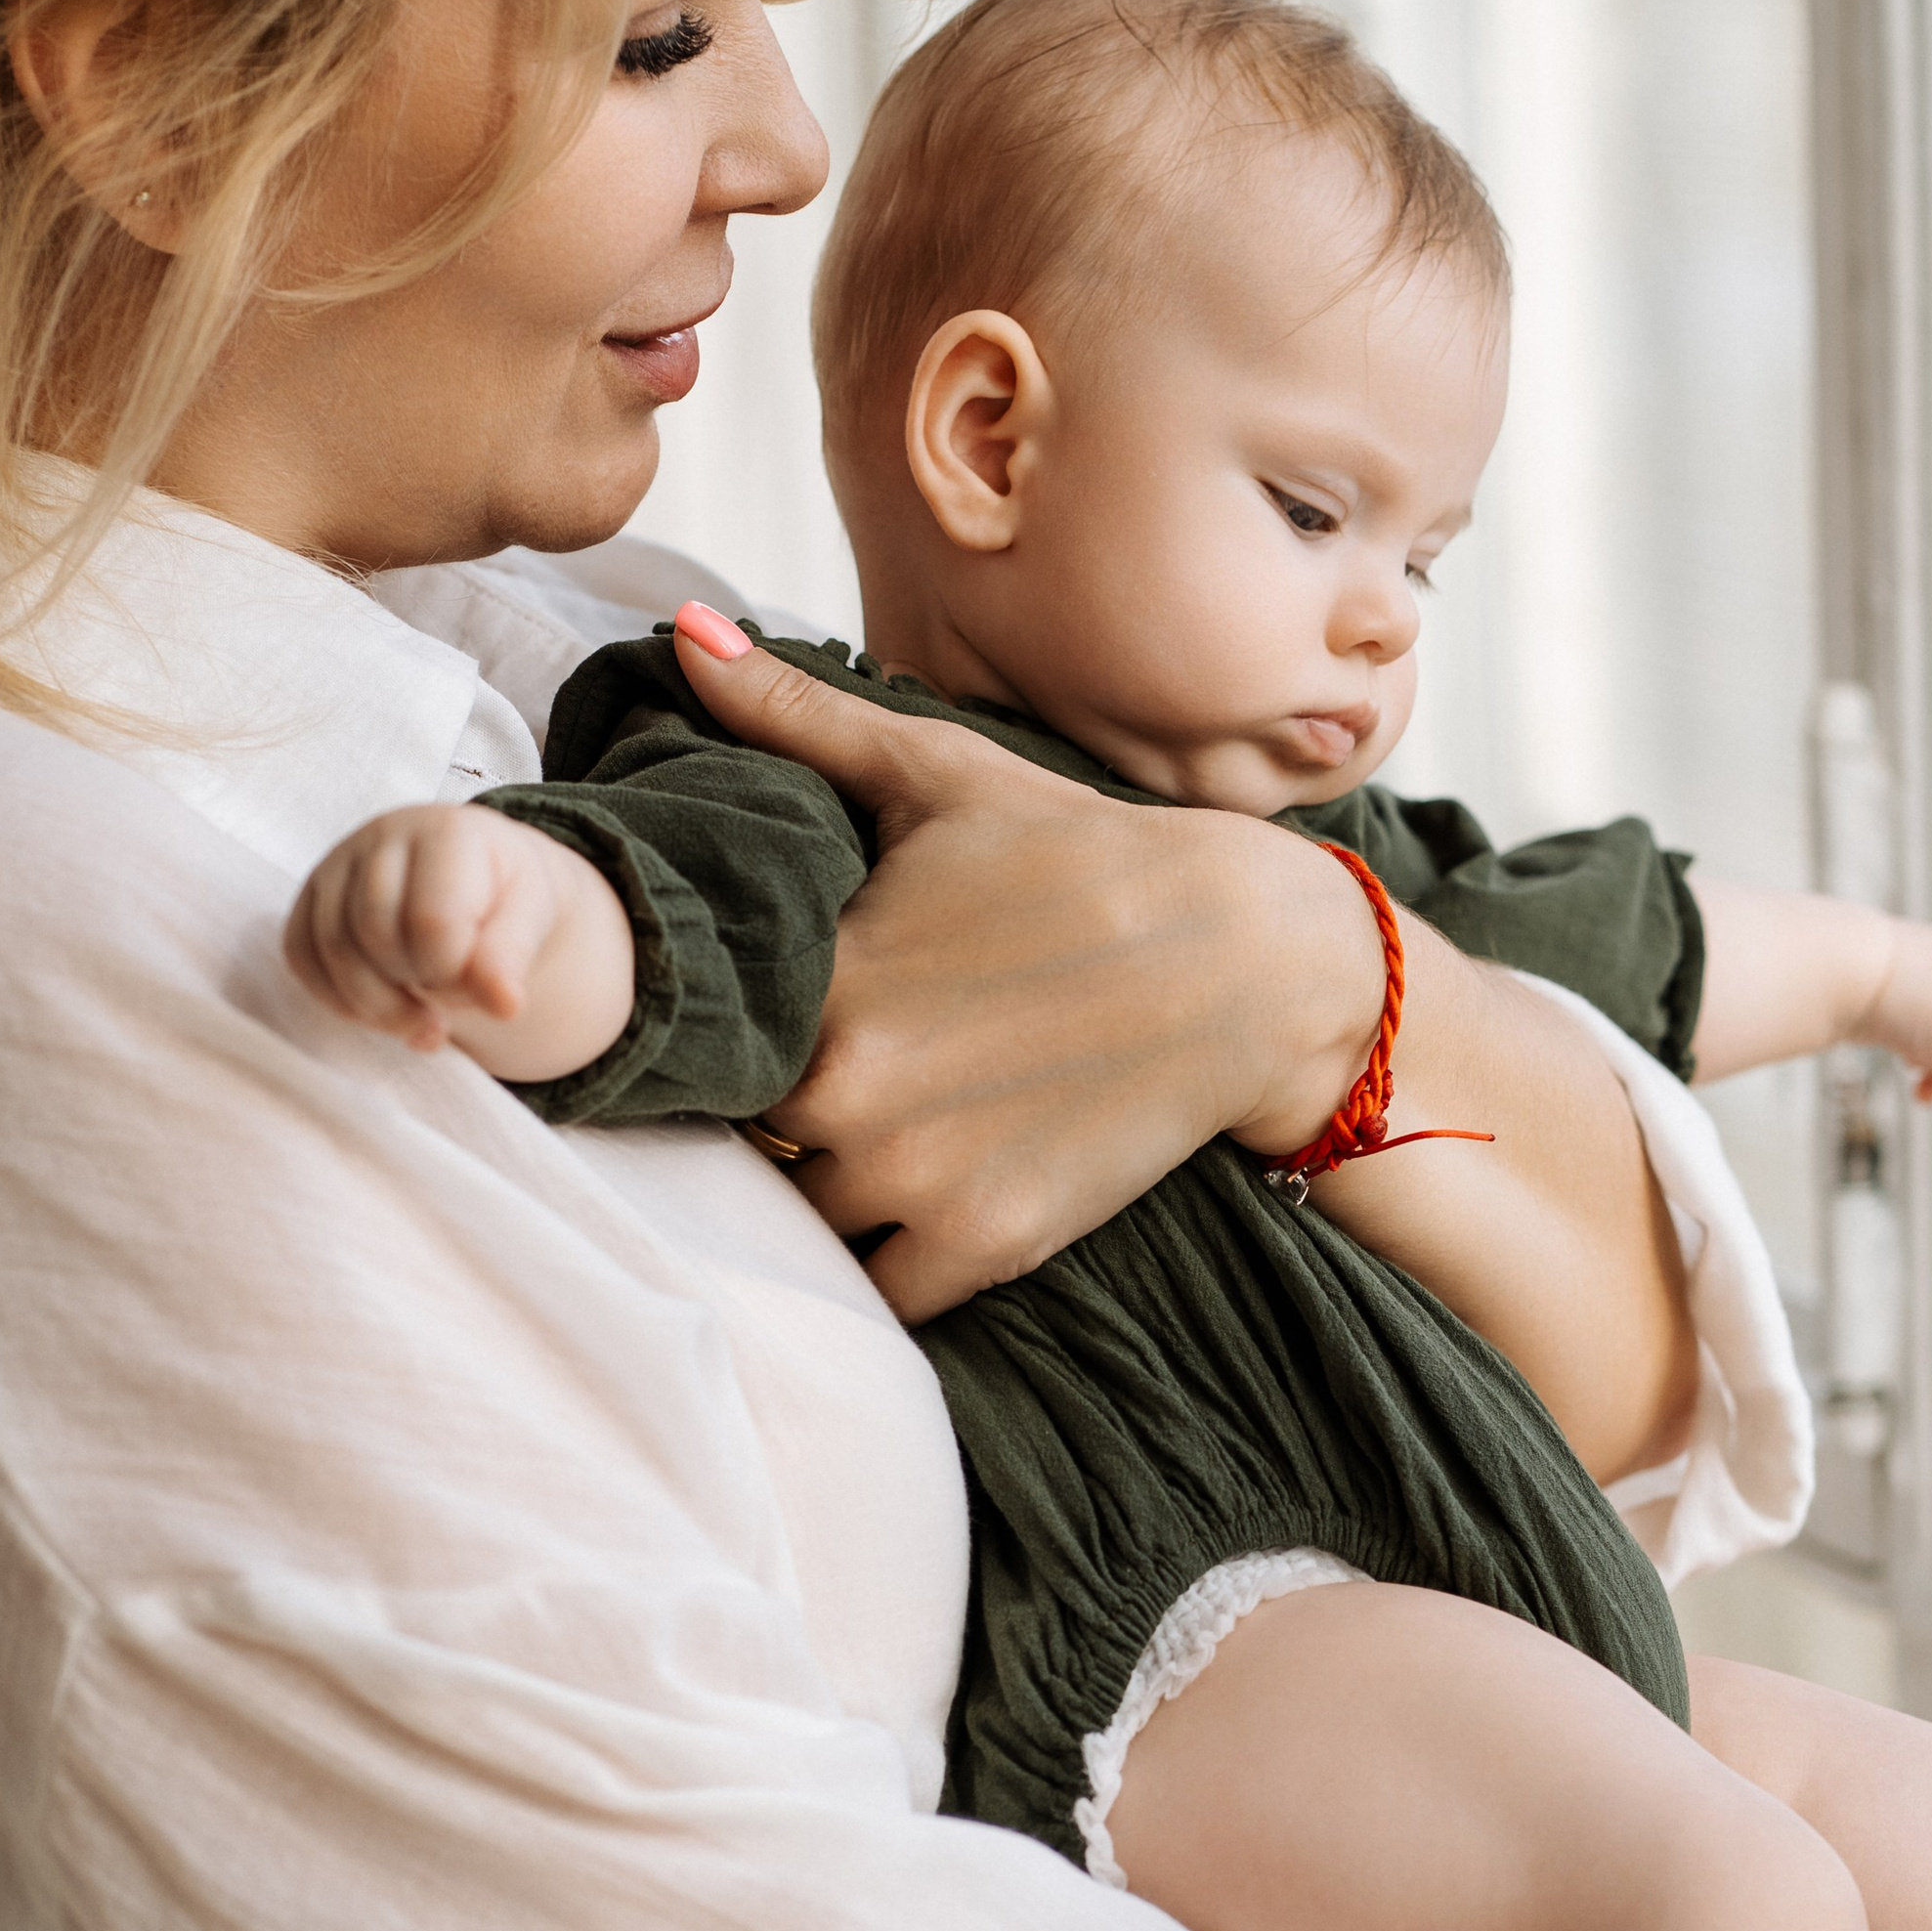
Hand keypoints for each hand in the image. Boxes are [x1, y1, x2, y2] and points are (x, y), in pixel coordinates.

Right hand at [284, 805, 636, 1082]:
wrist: (476, 874)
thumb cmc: (504, 895)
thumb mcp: (530, 917)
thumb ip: (514, 956)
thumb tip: (504, 1005)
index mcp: (445, 832)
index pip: (430, 921)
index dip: (452, 974)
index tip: (480, 985)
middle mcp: (382, 836)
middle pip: (374, 933)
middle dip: (415, 987)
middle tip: (452, 1002)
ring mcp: (338, 863)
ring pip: (331, 948)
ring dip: (376, 1006)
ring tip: (424, 1022)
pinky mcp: (310, 896)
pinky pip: (300, 955)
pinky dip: (337, 1000)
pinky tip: (383, 1013)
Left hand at [669, 616, 1384, 1319]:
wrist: (1252, 959)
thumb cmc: (1084, 853)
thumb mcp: (938, 771)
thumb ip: (794, 715)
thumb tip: (679, 636)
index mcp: (817, 974)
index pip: (692, 1033)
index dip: (708, 1027)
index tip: (739, 1012)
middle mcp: (846, 1090)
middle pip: (734, 1133)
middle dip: (760, 1110)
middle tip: (809, 1073)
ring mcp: (914, 1181)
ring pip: (798, 1220)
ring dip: (820, 1189)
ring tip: (873, 1131)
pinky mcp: (986, 1247)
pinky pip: (878, 1293)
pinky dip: (886, 1260)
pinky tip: (920, 1194)